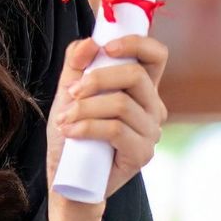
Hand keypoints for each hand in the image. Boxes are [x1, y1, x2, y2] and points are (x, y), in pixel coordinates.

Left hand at [45, 35, 169, 211]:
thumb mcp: (69, 93)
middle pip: (135, 75)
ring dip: (85, 109)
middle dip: (97, 79)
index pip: (156, 55)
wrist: (68, 178)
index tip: (106, 48)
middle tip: (71, 92)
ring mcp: (150, 131)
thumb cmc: (72, 133)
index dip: (136, 44)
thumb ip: (77, 64)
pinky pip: (117, 130)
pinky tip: (71, 133)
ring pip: (121, 104)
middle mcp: (152, 107)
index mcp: (140, 88)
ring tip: (65, 120)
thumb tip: (90, 42)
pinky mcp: (142, 153)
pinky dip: (88, 127)